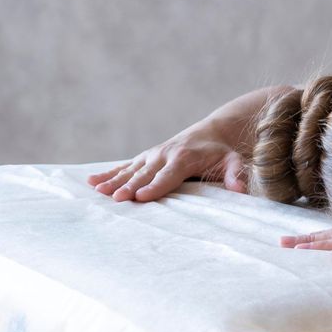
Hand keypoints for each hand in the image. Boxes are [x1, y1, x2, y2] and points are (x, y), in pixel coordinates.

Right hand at [87, 126, 246, 201]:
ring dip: (113, 180)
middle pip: (145, 174)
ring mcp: (151, 155)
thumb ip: (235, 173)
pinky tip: (91, 182)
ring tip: (97, 190)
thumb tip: (241, 190)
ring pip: (130, 170)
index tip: (142, 196)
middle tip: (116, 198)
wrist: (211, 132)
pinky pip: (124, 166)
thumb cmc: (221, 151)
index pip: (168, 175)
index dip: (155, 186)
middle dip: (130, 186)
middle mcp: (164, 155)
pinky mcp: (144, 157)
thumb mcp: (232, 160)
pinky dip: (108, 173)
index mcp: (184, 158)